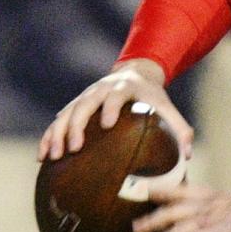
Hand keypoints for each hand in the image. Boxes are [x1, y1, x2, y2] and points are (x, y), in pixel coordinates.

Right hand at [37, 58, 193, 161]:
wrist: (134, 74)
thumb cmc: (152, 97)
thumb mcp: (166, 107)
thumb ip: (179, 128)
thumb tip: (188, 156)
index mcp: (123, 88)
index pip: (114, 96)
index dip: (110, 108)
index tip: (107, 123)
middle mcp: (100, 90)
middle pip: (84, 105)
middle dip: (77, 125)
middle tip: (74, 149)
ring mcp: (84, 97)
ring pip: (66, 114)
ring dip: (57, 134)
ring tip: (52, 156)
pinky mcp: (75, 106)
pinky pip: (58, 121)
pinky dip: (49, 136)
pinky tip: (42, 156)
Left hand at [133, 185, 230, 231]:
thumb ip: (218, 209)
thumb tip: (213, 213)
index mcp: (212, 194)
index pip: (181, 187)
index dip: (161, 186)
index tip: (144, 185)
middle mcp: (205, 203)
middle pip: (171, 201)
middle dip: (150, 203)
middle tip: (131, 202)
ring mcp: (206, 219)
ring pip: (172, 220)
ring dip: (152, 225)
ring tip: (134, 230)